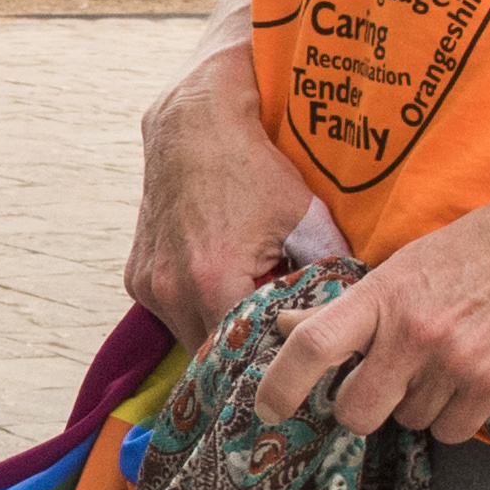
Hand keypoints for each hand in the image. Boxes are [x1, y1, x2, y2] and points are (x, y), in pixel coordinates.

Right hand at [127, 48, 314, 344]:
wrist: (192, 126)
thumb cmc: (252, 167)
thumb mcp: (305, 217)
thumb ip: (329, 269)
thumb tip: (351, 309)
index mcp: (213, 281)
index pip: (244, 354)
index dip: (273, 361)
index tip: (297, 362)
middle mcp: (171, 291)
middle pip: (213, 354)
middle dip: (246, 350)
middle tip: (280, 342)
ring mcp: (148, 287)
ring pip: (190, 335)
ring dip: (220, 330)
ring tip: (253, 308)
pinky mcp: (137, 278)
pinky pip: (172, 312)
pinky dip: (198, 308)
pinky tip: (222, 283)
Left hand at [254, 189, 489, 441]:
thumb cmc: (476, 250)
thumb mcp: (404, 265)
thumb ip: (349, 306)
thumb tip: (285, 325)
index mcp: (382, 296)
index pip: (313, 346)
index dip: (281, 384)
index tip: (268, 407)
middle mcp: (413, 333)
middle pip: (356, 411)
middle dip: (362, 408)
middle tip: (383, 383)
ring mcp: (455, 361)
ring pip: (408, 422)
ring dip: (417, 406)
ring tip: (444, 363)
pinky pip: (452, 432)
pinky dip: (455, 418)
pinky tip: (469, 381)